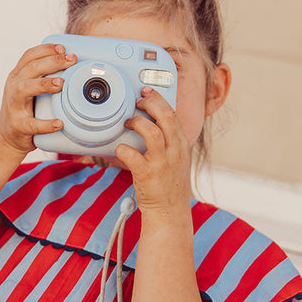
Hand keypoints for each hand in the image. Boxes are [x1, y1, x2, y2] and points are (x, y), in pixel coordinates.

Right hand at [0, 42, 76, 155]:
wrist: (6, 136)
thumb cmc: (24, 109)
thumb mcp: (29, 89)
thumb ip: (44, 78)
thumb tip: (75, 69)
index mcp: (18, 76)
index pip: (29, 56)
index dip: (46, 49)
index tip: (63, 48)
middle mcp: (14, 87)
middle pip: (30, 68)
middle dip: (51, 62)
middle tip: (71, 60)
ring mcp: (14, 106)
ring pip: (25, 89)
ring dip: (44, 84)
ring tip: (61, 83)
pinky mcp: (18, 125)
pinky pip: (31, 124)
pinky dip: (45, 124)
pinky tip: (58, 123)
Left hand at [116, 87, 192, 214]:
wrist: (169, 211)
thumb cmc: (169, 184)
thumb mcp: (176, 159)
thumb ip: (168, 142)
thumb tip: (151, 123)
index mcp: (181, 145)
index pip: (173, 114)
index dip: (159, 99)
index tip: (146, 90)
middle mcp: (175, 151)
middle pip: (166, 116)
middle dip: (150, 103)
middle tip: (136, 101)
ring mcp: (162, 163)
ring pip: (152, 132)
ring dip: (137, 122)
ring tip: (128, 122)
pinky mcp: (147, 175)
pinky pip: (132, 155)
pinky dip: (122, 148)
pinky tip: (120, 149)